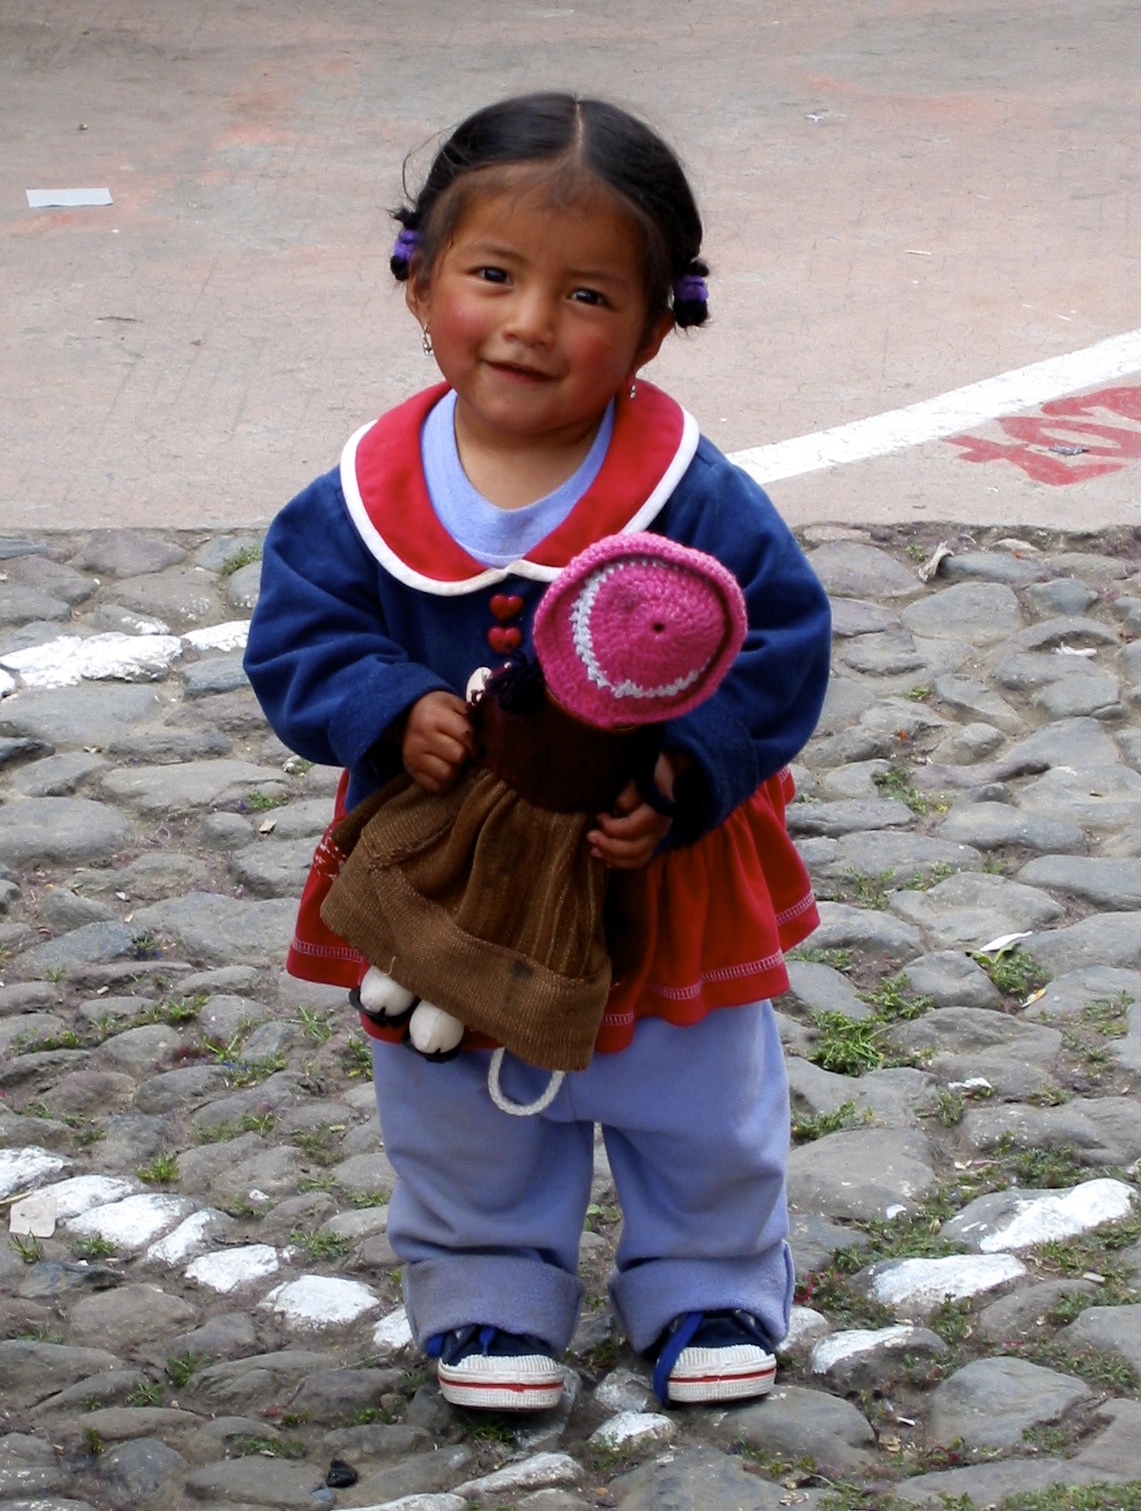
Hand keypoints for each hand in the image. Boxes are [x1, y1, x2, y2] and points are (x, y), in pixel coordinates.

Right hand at [401, 691, 474, 792]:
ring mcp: (413, 755)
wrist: (409, 714)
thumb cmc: (439, 710)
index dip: (477, 743)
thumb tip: (490, 742)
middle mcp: (421, 736)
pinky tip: (448, 770)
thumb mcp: (455, 705)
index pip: (466, 736)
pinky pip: (436, 786)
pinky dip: (446, 782)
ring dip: (458, 771)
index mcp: (434, 716)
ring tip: (457, 762)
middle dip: (467, 756)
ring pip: (448, 774)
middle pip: (458, 756)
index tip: (478, 744)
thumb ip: (472, 720)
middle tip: (467, 753)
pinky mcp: (411, 770)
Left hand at [587, 752, 687, 869]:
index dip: (614, 827)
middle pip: (636, 849)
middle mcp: (661, 828)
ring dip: (614, 858)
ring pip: (637, 858)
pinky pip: (638, 860)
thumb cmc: (647, 770)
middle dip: (610, 846)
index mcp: (659, 810)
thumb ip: (630, 792)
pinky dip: (621, 863)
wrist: (664, 771)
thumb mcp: (640, 773)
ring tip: (594, 851)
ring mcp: (657, 838)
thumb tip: (619, 808)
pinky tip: (605, 860)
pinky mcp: (651, 842)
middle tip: (590, 837)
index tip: (599, 816)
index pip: (635, 828)